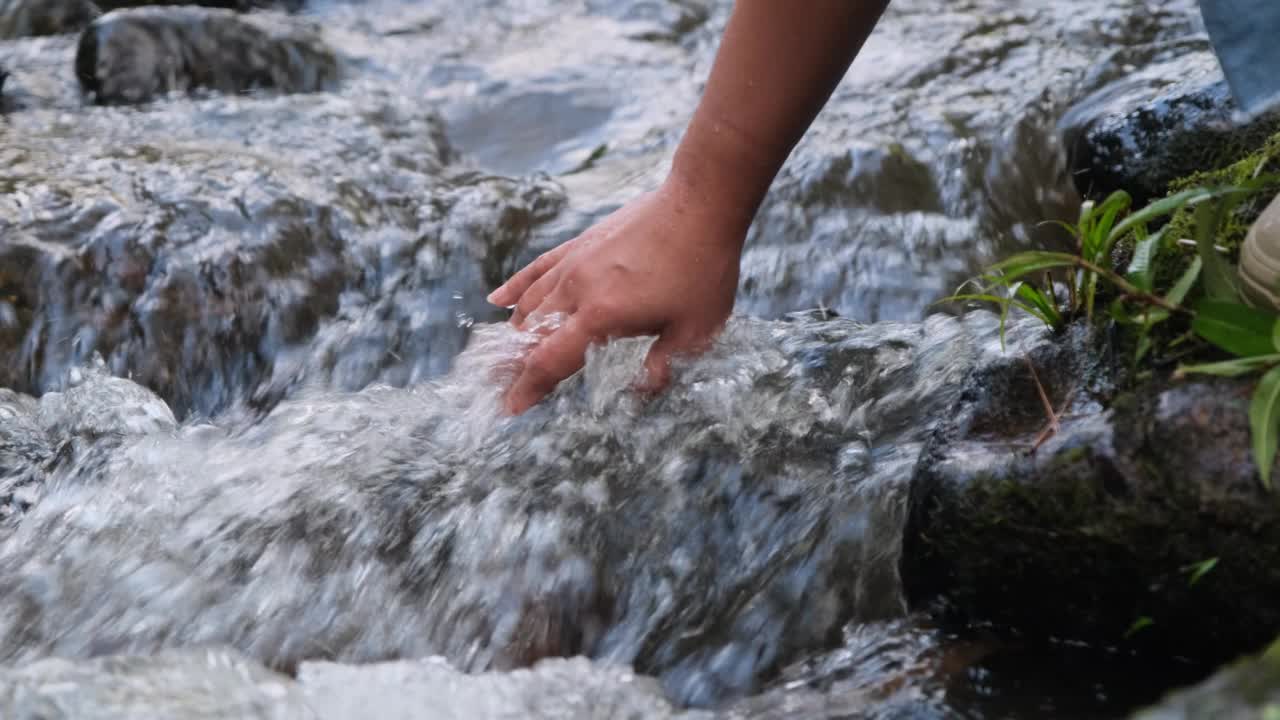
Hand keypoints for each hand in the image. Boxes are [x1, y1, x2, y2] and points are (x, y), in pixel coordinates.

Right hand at [487, 175, 745, 413]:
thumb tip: (637, 393)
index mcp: (601, 316)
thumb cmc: (702, 269)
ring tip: (505, 357)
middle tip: (502, 388)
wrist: (700, 205)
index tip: (510, 408)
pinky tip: (497, 299)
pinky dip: (516, 286)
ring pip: (532, 303)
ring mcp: (576, 262)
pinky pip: (539, 267)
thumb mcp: (694, 332)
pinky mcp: (582, 243)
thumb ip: (663, 367)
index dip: (527, 388)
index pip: (549, 360)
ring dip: (516, 333)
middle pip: (532, 334)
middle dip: (514, 365)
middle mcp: (578, 288)